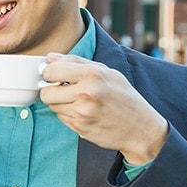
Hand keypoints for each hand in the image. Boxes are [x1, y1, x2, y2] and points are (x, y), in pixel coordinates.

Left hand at [40, 54, 167, 164]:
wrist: (140, 128)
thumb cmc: (125, 97)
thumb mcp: (107, 72)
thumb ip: (77, 61)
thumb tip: (50, 57)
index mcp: (93, 75)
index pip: (51, 71)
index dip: (48, 72)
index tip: (53, 74)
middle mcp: (86, 94)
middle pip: (46, 92)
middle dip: (50, 90)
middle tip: (63, 89)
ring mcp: (82, 113)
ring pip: (52, 106)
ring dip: (60, 103)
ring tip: (79, 100)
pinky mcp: (79, 128)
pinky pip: (61, 118)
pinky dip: (68, 114)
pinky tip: (84, 112)